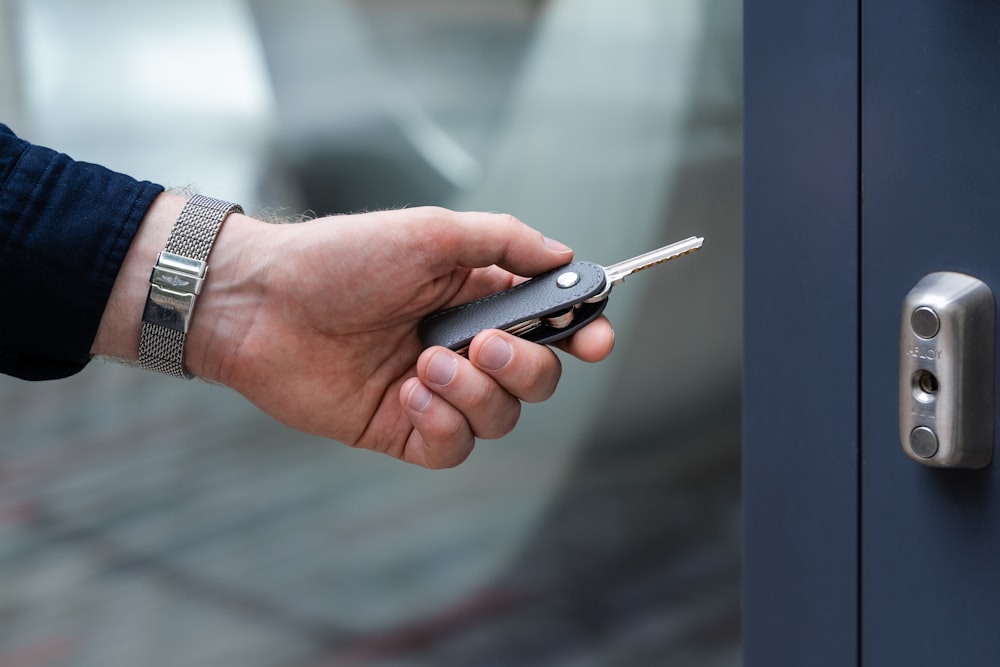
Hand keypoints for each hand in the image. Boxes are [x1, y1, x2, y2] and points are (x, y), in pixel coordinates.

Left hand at [174, 204, 614, 467]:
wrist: (262, 303)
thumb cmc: (341, 258)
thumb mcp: (430, 233)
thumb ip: (504, 243)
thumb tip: (566, 257)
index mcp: (476, 297)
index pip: (551, 323)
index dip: (583, 333)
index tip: (596, 339)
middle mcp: (463, 346)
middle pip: (538, 377)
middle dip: (525, 366)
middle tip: (482, 344)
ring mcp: (435, 391)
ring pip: (501, 417)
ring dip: (475, 393)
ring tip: (424, 365)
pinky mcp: (402, 428)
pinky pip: (455, 448)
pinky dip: (445, 426)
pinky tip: (408, 397)